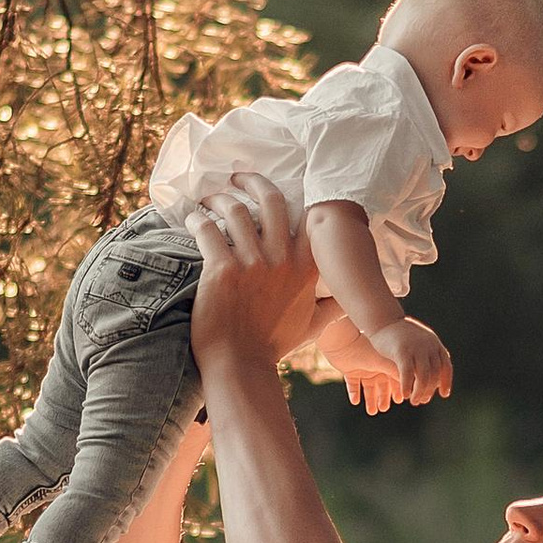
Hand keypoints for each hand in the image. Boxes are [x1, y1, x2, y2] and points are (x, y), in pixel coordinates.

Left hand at [188, 174, 318, 371]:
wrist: (241, 365)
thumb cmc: (274, 345)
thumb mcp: (312, 326)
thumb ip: (332, 309)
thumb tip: (350, 304)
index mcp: (306, 268)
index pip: (308, 216)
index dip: (295, 195)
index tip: (277, 189)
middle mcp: (283, 259)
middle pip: (271, 200)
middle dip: (252, 181)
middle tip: (237, 177)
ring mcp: (253, 263)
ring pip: (237, 210)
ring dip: (220, 198)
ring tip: (209, 197)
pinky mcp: (222, 270)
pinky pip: (209, 230)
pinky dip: (198, 220)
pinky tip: (193, 218)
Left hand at [335, 339, 404, 415]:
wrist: (345, 339)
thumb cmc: (368, 349)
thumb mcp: (387, 363)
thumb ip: (401, 375)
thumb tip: (416, 387)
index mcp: (385, 362)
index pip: (394, 379)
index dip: (397, 390)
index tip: (399, 400)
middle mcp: (375, 366)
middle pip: (381, 385)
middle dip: (383, 397)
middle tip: (384, 409)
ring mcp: (362, 368)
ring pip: (368, 387)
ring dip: (370, 399)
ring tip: (372, 411)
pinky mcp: (349, 370)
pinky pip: (352, 384)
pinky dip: (354, 393)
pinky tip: (355, 402)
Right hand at [361, 313, 453, 407]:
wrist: (382, 320)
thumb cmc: (398, 335)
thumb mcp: (418, 342)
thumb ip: (427, 355)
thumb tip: (435, 373)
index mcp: (434, 343)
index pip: (446, 366)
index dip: (446, 381)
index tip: (443, 394)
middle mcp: (428, 346)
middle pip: (434, 374)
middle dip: (429, 390)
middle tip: (422, 400)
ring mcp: (416, 349)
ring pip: (424, 377)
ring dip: (420, 392)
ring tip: (414, 401)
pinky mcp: (402, 352)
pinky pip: (408, 374)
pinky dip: (407, 386)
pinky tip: (405, 394)